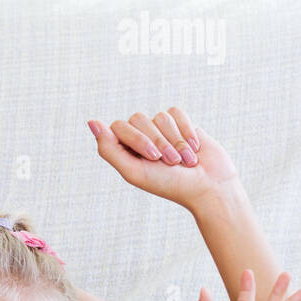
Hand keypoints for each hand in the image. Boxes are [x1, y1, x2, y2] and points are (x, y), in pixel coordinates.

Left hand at [89, 107, 239, 211]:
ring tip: (185, 160)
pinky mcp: (181, 123)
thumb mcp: (134, 171)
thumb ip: (109, 149)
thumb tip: (91, 122)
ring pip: (160, 116)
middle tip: (171, 162)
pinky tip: (194, 148)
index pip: (119, 127)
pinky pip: (176, 113)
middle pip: (138, 118)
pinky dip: (186, 131)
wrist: (209, 187)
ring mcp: (160, 129)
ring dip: (174, 140)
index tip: (153, 158)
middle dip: (158, 140)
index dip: (138, 139)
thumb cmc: (170, 184)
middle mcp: (140, 136)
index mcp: (124, 149)